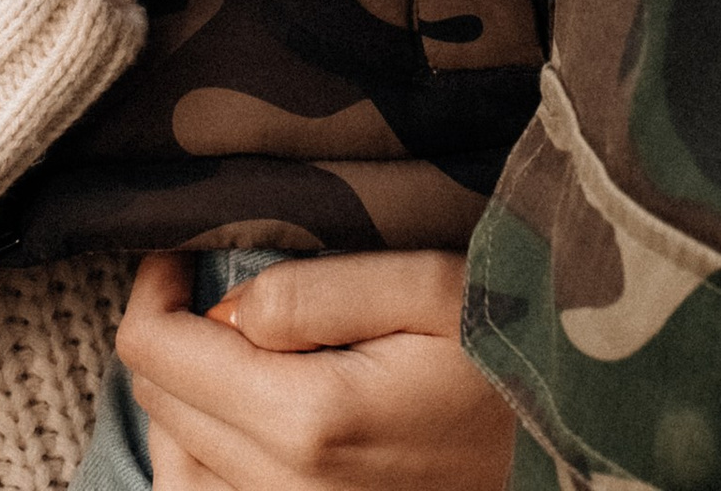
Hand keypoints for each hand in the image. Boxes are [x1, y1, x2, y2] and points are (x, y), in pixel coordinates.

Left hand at [114, 249, 516, 490]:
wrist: (567, 454)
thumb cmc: (507, 358)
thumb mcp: (428, 289)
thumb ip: (316, 291)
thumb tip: (227, 307)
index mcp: (308, 421)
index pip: (157, 355)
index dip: (153, 289)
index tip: (180, 252)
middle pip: (160, 408)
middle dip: (170, 336)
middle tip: (209, 287)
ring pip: (174, 470)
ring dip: (180, 404)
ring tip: (223, 354)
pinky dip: (201, 465)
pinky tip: (238, 425)